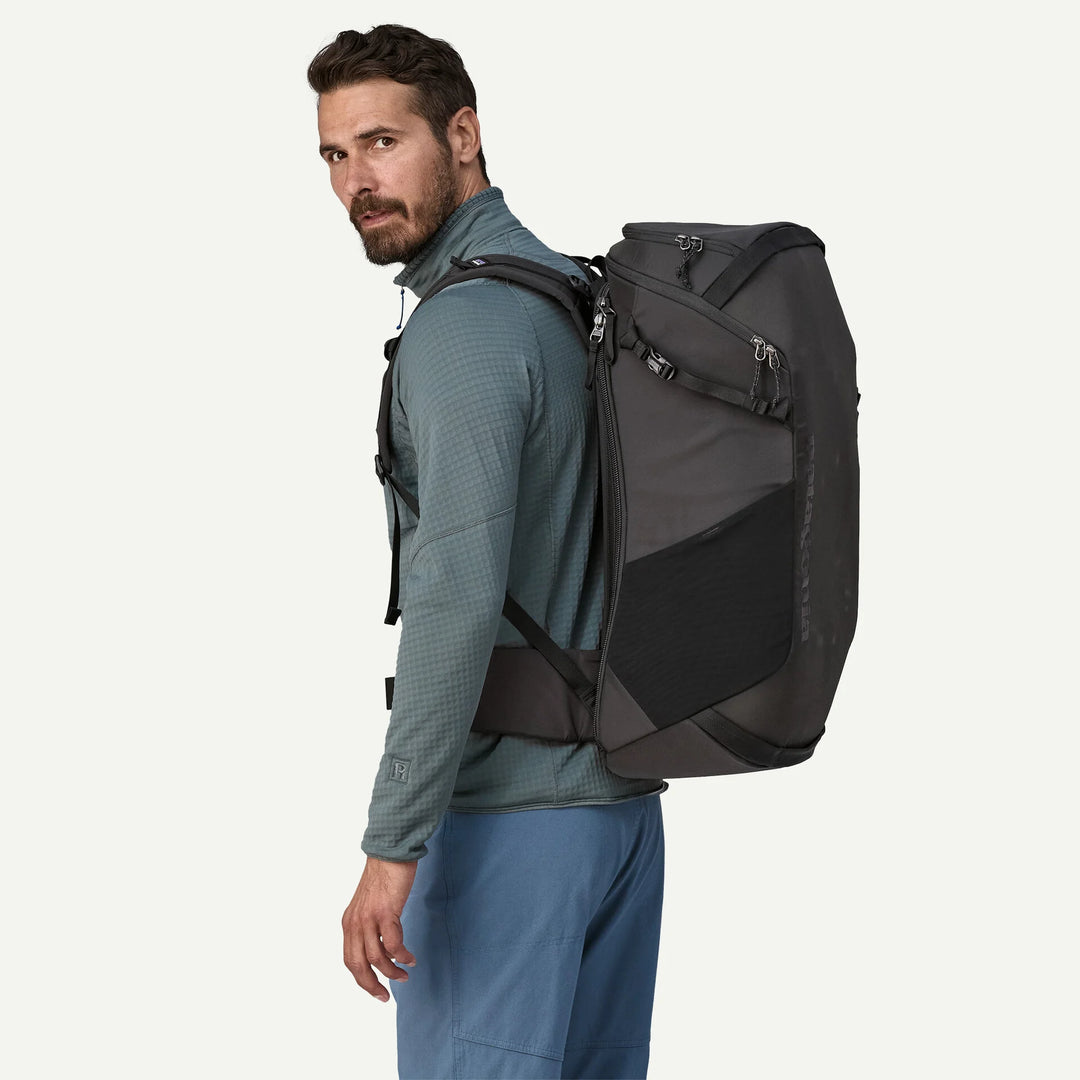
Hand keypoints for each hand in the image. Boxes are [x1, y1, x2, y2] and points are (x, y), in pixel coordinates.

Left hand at [342, 855, 418, 1002]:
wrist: (390, 853)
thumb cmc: (383, 877)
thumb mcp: (369, 906)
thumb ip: (371, 927)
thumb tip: (384, 953)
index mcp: (349, 923)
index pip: (350, 960)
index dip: (362, 980)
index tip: (377, 991)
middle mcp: (355, 923)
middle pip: (358, 965)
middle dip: (372, 985)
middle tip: (386, 996)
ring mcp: (369, 918)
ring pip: (377, 958)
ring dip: (391, 972)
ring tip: (404, 975)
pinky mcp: (385, 912)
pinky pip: (393, 944)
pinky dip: (402, 956)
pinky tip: (410, 958)